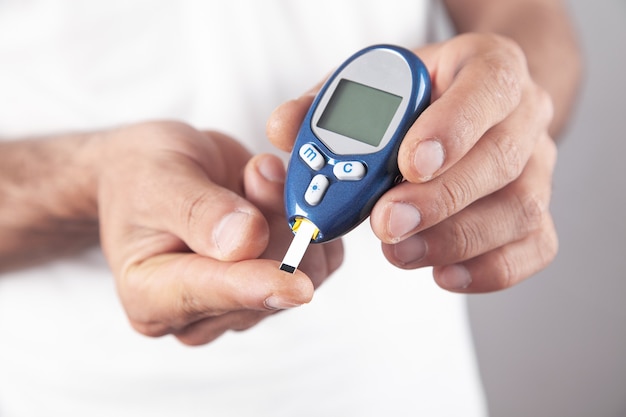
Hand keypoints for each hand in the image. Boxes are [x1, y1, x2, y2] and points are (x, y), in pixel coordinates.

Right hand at [96, 121, 342, 344]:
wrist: (151, 173)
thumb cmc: (141, 177)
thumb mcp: (158, 176)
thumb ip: (199, 210)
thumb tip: (245, 241)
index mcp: (152, 295)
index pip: (213, 297)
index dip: (258, 286)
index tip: (295, 282)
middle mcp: (200, 310)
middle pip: (269, 289)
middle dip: (274, 224)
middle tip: (256, 176)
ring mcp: (243, 301)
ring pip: (303, 274)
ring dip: (289, 216)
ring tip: (253, 182)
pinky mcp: (277, 282)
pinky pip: (321, 260)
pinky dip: (305, 220)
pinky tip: (269, 197)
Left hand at [268, 34, 556, 292]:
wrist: (472, 111)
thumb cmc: (421, 98)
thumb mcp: (376, 84)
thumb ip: (328, 105)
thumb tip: (283, 129)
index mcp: (487, 66)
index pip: (489, 85)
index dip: (453, 127)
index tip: (410, 163)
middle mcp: (523, 115)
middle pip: (503, 158)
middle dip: (440, 198)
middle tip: (386, 222)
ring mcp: (539, 166)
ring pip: (520, 209)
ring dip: (455, 240)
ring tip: (400, 254)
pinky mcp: (537, 211)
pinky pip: (534, 246)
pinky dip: (490, 269)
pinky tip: (443, 273)